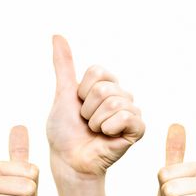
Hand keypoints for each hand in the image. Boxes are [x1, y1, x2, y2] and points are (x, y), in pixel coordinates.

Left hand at [47, 35, 144, 178]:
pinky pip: (127, 117)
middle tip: (86, 122)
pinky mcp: (138, 129)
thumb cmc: (64, 131)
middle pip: (105, 88)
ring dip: (95, 121)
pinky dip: (109, 128)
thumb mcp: (62, 94)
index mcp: (105, 85)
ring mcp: (131, 112)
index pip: (97, 71)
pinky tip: (107, 137)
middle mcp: (121, 95)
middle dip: (87, 109)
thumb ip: (64, 65)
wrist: (69, 159)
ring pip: (114, 103)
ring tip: (95, 131)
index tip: (78, 105)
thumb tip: (57, 35)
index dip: (81, 91)